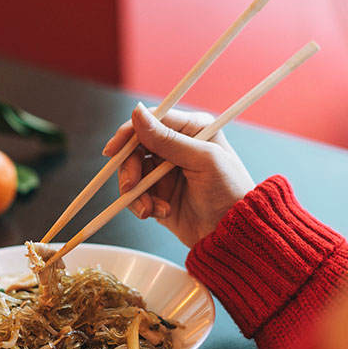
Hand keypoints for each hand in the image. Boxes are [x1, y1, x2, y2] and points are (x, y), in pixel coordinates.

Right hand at [103, 103, 254, 247]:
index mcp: (191, 130)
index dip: (128, 134)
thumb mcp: (202, 161)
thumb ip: (168, 139)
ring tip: (150, 207)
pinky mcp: (159, 194)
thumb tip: (137, 113)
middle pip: (135, 149)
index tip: (113, 149)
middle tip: (132, 185)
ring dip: (136, 192)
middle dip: (130, 169)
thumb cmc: (230, 193)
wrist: (233, 235)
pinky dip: (142, 204)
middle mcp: (176, 148)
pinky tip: (159, 212)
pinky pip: (136, 195)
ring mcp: (166, 172)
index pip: (151, 121)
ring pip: (132, 173)